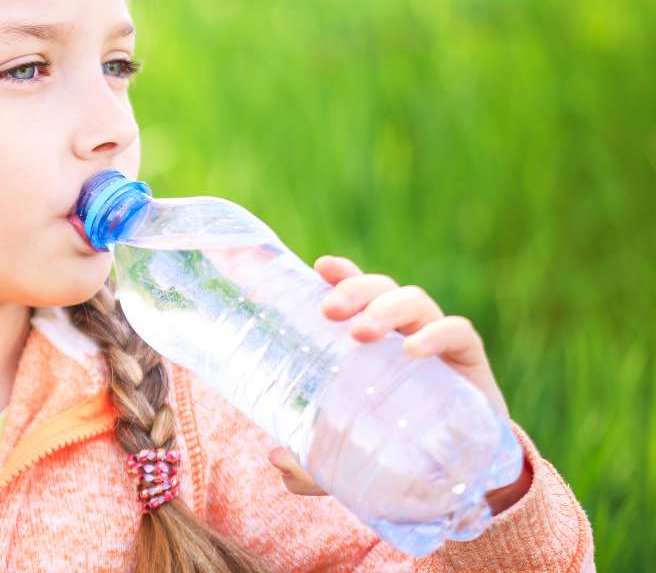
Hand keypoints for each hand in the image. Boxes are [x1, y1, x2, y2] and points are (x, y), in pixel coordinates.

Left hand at [267, 255, 529, 509]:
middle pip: (380, 289)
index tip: (320, 267)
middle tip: (329, 312)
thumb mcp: (347, 458)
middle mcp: (403, 330)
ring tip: (360, 332)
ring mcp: (438, 341)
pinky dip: (437, 334)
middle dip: (354, 289)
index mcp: (373, 339)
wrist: (461, 479)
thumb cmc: (396, 448)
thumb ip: (311, 461)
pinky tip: (413, 350)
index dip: (340, 274)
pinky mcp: (470, 362)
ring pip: (414, 301)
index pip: (356, 293)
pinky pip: (458, 333)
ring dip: (385, 309)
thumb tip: (275, 457)